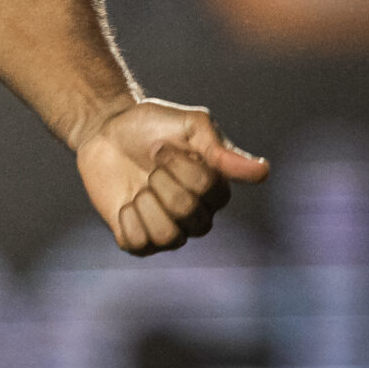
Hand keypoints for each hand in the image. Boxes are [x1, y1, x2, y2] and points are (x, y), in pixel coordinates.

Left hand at [75, 99, 268, 254]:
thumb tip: (263, 172)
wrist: (105, 130)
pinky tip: (126, 201)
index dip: (179, 164)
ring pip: (167, 235)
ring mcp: (170, 231)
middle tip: (150, 165)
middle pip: (188, 212)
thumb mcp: (189, 124)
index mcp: (216, 191)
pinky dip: (126, 217)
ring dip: (145, 202)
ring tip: (140, 186)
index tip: (163, 146)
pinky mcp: (139, 241)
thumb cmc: (152, 125)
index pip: (209, 189)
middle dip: (161, 180)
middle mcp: (199, 217)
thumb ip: (221, 149)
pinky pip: (137, 243)